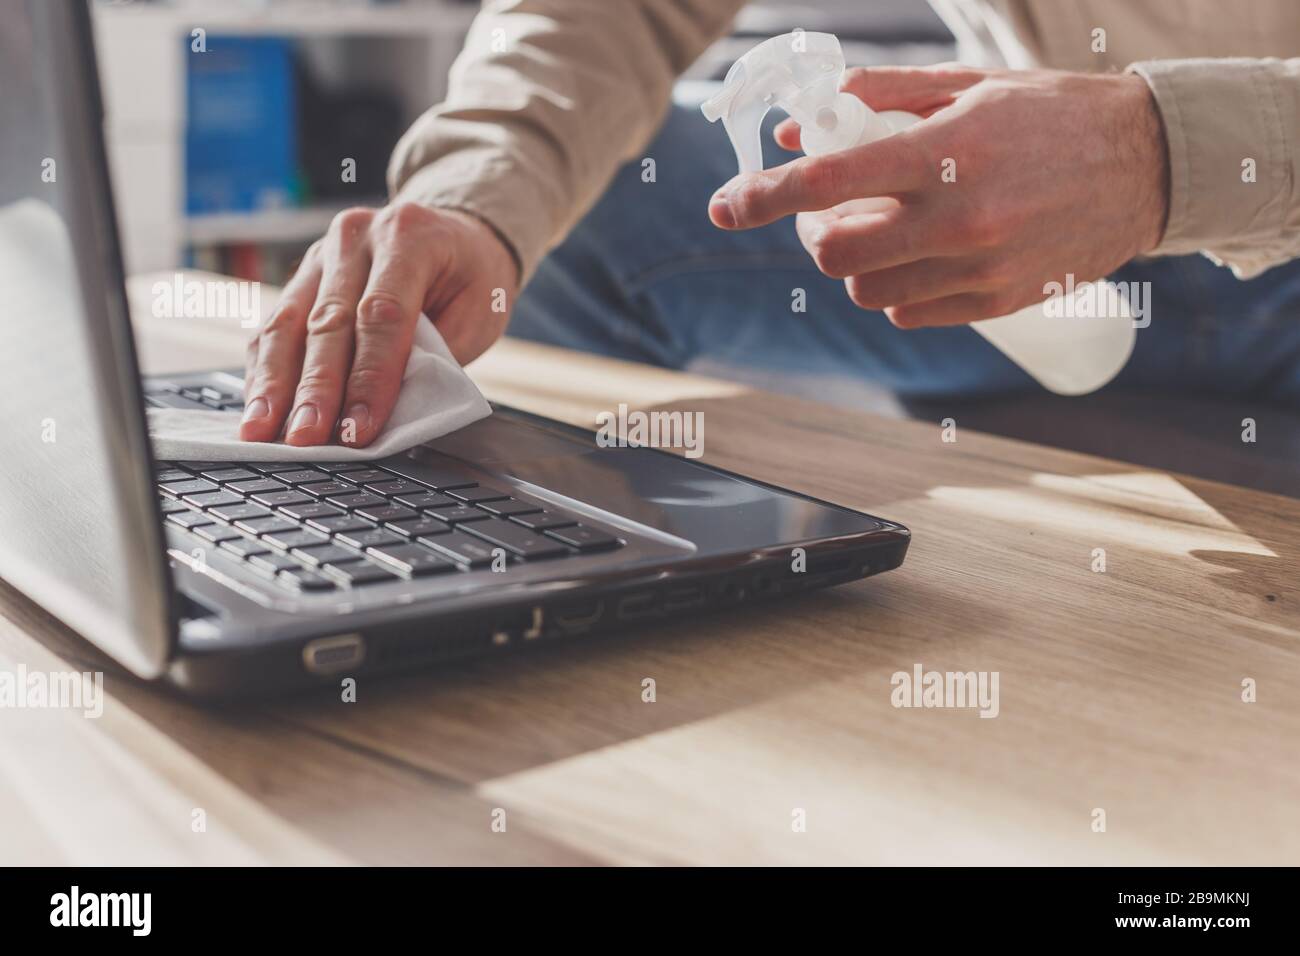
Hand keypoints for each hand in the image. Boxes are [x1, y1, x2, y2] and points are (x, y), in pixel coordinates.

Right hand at [240, 204, 516, 446]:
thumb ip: (433, 357)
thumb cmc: (471, 279)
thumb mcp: (476, 313)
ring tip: (263, 429)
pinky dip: (265, 371)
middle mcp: (356, 237)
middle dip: (316, 389)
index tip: (359, 428)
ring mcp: (321, 254)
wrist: (456, 234)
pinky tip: (259, 406)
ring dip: (274, 384)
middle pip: (328, 321)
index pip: (382, 314)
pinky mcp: (301, 277)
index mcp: (409, 236)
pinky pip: (275, 326)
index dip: (369, 377)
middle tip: (304, 437)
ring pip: (288, 324)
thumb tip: (386, 411)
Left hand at [708, 65, 1168, 327]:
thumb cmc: (1051, 114)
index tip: (723, 206)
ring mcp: (979, 268)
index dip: (761, 197)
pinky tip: (917, 254)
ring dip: (854, 263)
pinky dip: (896, 287)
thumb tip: (800, 126)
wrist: (1147, 165)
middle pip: (834, 254)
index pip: (825, 183)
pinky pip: (910, 311)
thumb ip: (877, 98)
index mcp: (946, 153)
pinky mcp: (996, 303)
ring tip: (880, 228)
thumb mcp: (965, 85)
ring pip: (867, 290)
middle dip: (812, 234)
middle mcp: (959, 218)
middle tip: (822, 212)